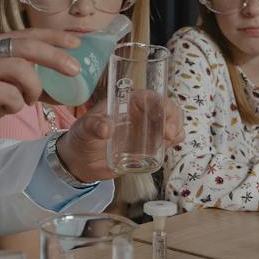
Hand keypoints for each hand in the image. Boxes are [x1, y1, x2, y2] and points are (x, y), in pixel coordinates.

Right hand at [0, 28, 81, 148]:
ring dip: (33, 90)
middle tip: (74, 70)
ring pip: (23, 71)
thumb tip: (65, 84)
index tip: (77, 42)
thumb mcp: (7, 82)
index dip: (55, 37)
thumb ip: (30, 77)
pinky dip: (15, 105)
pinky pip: (11, 95)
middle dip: (56, 57)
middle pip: (29, 47)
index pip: (30, 34)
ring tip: (28, 100)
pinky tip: (4, 108)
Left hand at [54, 96, 184, 183]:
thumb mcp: (84, 130)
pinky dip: (174, 141)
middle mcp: (140, 113)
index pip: (149, 97)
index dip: (161, 104)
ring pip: (171, 123)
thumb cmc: (81, 138)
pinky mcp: (149, 145)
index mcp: (126, 102)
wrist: (81, 161)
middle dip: (174, 118)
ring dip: (177, 129)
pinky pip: (168, 140)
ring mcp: (146, 129)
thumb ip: (92, 127)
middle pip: (166, 108)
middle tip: (170, 134)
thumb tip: (105, 128)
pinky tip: (169, 146)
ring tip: (170, 140)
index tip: (164, 116)